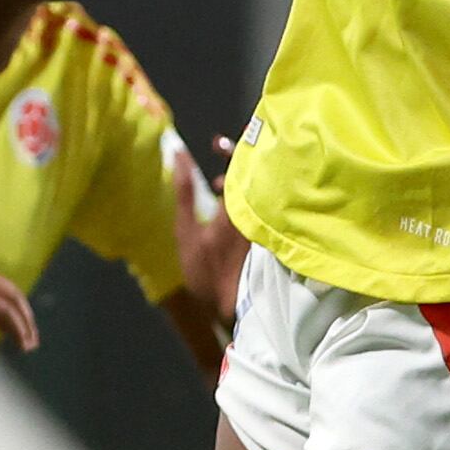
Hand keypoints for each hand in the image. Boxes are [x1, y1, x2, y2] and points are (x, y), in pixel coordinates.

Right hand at [0, 254, 40, 353]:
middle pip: (6, 289)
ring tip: (29, 345)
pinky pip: (2, 310)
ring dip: (22, 322)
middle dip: (22, 314)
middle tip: (30, 338)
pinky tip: (19, 343)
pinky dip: (15, 326)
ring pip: (9, 298)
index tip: (14, 329)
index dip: (7, 306)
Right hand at [169, 138, 248, 334]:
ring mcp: (266, 222)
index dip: (236, 146)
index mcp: (239, 205)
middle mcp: (259, 209)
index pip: (245, 163)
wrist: (235, 307)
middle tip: (218, 154)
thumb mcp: (186, 231)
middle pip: (255, 173)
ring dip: (237, 183)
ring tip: (215, 187)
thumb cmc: (207, 271)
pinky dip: (243, 199)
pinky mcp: (269, 234)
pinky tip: (226, 208)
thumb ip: (185, 191)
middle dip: (237, 160)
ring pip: (256, 189)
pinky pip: (259, 204)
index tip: (217, 142)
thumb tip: (180, 155)